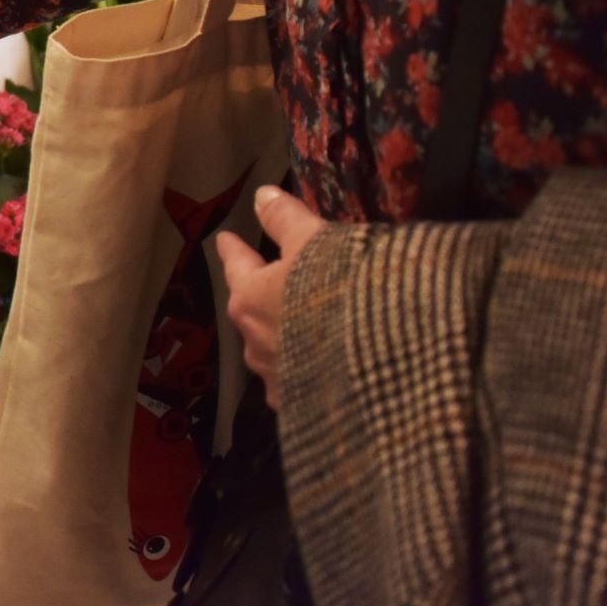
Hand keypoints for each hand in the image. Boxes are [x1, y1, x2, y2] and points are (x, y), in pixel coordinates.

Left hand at [215, 185, 328, 408]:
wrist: (381, 366)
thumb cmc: (341, 291)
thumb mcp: (316, 242)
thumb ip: (285, 220)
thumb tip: (261, 195)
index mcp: (250, 298)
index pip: (237, 266)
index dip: (234, 250)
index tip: (225, 239)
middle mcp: (254, 342)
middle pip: (252, 311)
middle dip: (260, 298)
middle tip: (272, 285)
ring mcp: (277, 380)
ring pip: (273, 349)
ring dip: (283, 336)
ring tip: (302, 328)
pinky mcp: (303, 409)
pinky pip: (298, 381)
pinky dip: (306, 368)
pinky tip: (321, 369)